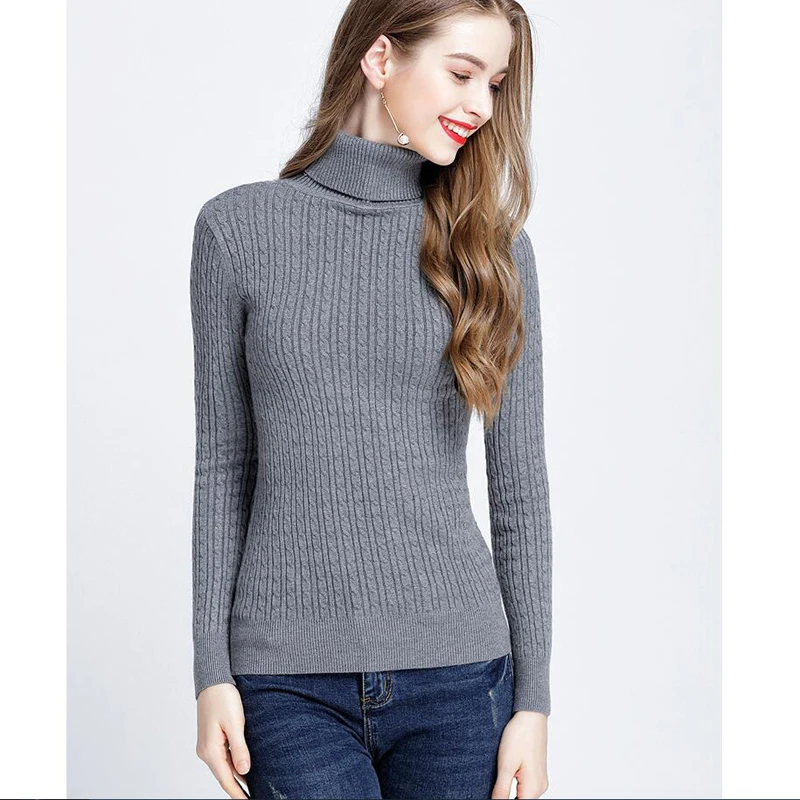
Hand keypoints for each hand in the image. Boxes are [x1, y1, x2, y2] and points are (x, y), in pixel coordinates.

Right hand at [196, 683, 250, 798]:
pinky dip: (234, 764)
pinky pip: (224, 756)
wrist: (213, 681)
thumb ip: (239, 748)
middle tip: (256, 795)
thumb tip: (244, 771)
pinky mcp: (212, 738)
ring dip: (237, 776)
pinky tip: (245, 766)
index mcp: (210, 751)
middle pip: (225, 776)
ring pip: (225, 766)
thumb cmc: (223, 698)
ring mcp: (208, 745)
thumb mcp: (235, 722)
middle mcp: (206, 751)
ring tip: (254, 785)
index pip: (226, 780)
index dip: (238, 794)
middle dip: (239, 788)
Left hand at [492, 710, 548, 798]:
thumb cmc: (520, 736)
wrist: (531, 715)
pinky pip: (525, 785)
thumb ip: (501, 790)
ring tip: (500, 777)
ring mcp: (540, 779)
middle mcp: (540, 786)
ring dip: (510, 792)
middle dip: (506, 797)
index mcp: (533, 788)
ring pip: (523, 795)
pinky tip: (507, 774)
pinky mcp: (537, 772)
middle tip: (496, 783)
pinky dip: (515, 784)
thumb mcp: (505, 765)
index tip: (495, 793)